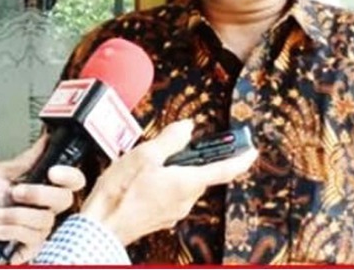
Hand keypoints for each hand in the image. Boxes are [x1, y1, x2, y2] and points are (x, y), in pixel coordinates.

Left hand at [0, 135, 88, 263]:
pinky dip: (10, 231)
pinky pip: (33, 238)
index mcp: (42, 185)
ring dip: (14, 215)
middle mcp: (45, 206)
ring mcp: (40, 226)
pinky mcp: (33, 244)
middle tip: (16, 193)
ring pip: (44, 220)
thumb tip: (44, 140)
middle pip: (64, 199)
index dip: (69, 175)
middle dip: (37, 194)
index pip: (72, 180)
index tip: (53, 172)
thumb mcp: (1, 173)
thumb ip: (26, 159)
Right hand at [77, 120, 258, 244]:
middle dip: (193, 159)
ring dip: (176, 172)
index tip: (251, 150)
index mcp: (188, 183)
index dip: (241, 158)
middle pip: (200, 174)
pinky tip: (144, 180)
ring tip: (151, 162)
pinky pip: (171, 196)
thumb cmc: (121, 194)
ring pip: (184, 185)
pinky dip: (165, 184)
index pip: (225, 169)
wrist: (101, 226)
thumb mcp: (145, 155)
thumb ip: (170, 139)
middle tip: (182, 145)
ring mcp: (174, 212)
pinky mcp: (161, 218)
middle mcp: (186, 200)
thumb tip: (187, 127)